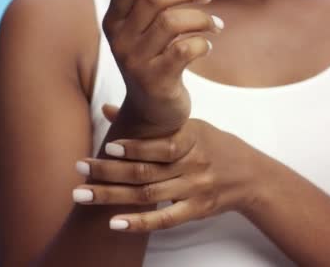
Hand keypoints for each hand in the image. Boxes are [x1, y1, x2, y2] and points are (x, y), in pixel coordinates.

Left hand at [73, 104, 261, 231]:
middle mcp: (193, 164)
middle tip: (79, 169)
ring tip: (82, 194)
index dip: (134, 147)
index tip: (107, 147)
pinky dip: (139, 223)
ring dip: (112, 196)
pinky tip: (114, 223)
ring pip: (149, 195)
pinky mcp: (197, 210)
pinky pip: (165, 220)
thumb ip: (149, 122)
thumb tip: (105, 108)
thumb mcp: (189, 125)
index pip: (161, 145)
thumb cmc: (214, 144)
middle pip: (146, 171)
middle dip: (109, 171)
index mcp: (192, 139)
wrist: (251, 175)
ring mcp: (195, 189)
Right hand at [103, 0, 222, 134]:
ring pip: (173, 22)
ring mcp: (136, 63)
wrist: (152, 113)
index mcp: (113, 22)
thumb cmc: (154, 61)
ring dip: (202, 17)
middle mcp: (119, 41)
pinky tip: (208, 45)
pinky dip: (203, 42)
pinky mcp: (157, 81)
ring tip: (215, 24)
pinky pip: (186, 49)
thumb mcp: (146, 28)